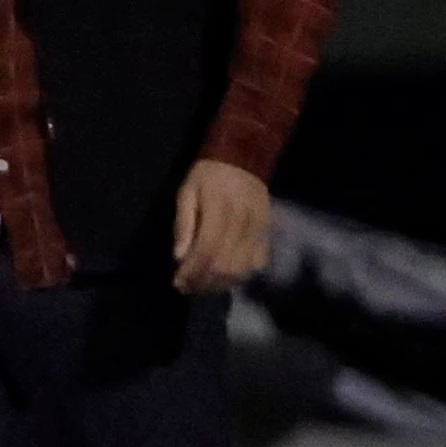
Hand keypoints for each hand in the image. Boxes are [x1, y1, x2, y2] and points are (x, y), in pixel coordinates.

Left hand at [170, 161, 275, 295]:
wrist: (243, 159)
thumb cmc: (208, 176)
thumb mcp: (186, 191)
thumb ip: (183, 224)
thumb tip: (179, 256)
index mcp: (220, 209)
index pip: (207, 250)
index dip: (192, 271)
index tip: (178, 282)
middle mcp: (243, 222)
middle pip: (224, 264)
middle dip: (203, 282)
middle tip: (187, 287)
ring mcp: (259, 229)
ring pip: (242, 269)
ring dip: (220, 283)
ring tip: (201, 286)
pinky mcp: (267, 233)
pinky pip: (257, 264)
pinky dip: (239, 276)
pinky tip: (223, 277)